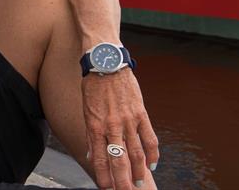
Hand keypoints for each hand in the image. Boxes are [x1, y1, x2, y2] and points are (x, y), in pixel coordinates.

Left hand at [82, 68, 158, 189]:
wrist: (106, 62)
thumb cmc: (93, 86)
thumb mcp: (86, 110)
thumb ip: (91, 134)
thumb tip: (91, 155)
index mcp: (95, 125)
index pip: (100, 158)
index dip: (103, 175)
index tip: (105, 188)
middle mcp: (112, 125)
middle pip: (119, 160)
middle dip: (122, 180)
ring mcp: (128, 120)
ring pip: (136, 153)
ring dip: (139, 171)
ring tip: (140, 184)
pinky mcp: (141, 113)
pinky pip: (149, 138)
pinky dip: (152, 153)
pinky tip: (153, 165)